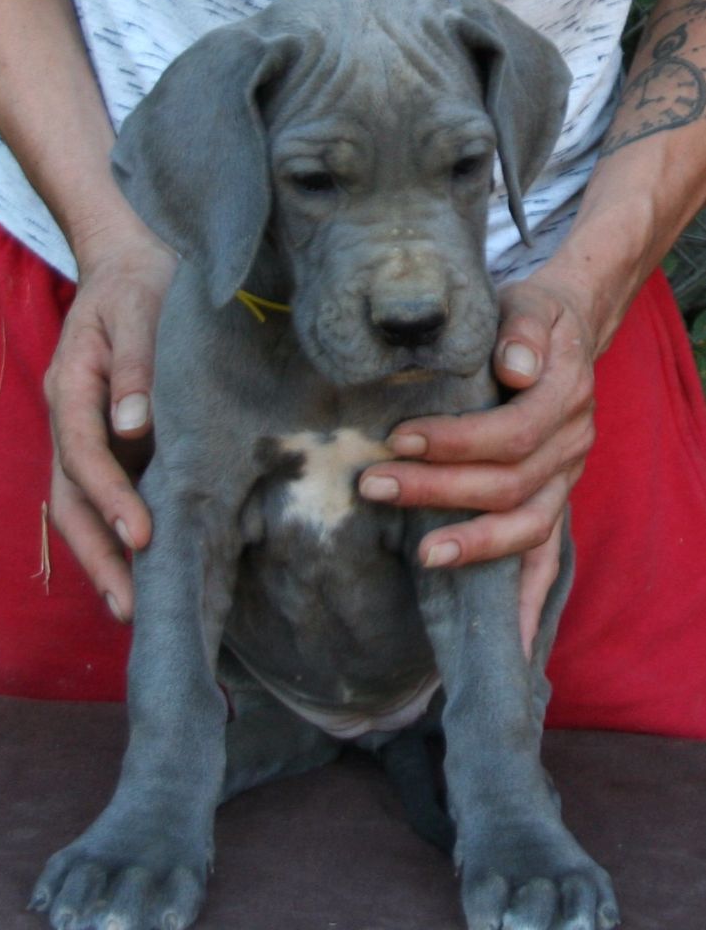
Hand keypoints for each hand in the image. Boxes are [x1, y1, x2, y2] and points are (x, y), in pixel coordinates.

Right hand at [44, 219, 176, 620]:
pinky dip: (118, 530)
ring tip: (133, 605)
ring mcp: (87, 432)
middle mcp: (71, 417)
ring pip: (80, 505)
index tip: (143, 536)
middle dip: (96, 554)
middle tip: (129, 607)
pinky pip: (106, 493)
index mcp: (72, 385)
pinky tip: (143, 564)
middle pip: (69, 497)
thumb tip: (132, 427)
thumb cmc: (139, 281)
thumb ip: (135, 364)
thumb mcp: (139, 308)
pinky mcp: (111, 438)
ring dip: (103, 555)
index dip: (110, 498)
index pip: (83, 453)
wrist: (130, 260)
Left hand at [359, 274, 597, 655]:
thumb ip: (522, 329)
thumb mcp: (527, 304)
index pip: (511, 432)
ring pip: (529, 525)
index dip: (456, 441)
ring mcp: (566, 480)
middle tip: (375, 487)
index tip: (398, 438)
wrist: (566, 331)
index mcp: (565, 397)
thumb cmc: (531, 318)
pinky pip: (548, 559)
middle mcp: (572, 445)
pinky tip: (507, 642)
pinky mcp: (554, 501)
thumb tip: (515, 366)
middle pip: (510, 483)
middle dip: (440, 490)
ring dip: (475, 544)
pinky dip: (527, 600)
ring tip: (423, 555)